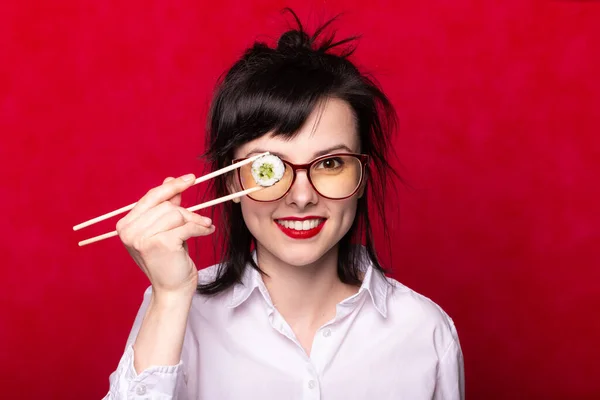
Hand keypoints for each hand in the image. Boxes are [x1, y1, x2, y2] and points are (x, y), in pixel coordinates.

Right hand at [116, 174, 213, 298]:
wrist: (172, 289)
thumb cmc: (169, 260)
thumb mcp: (165, 230)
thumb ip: (166, 206)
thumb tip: (171, 179)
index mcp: (126, 226)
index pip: (151, 197)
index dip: (172, 186)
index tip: (191, 178)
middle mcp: (129, 231)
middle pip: (166, 205)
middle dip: (187, 211)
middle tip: (202, 220)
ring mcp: (142, 238)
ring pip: (176, 214)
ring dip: (195, 220)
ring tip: (204, 227)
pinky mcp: (159, 244)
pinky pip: (186, 226)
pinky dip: (200, 228)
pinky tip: (207, 231)